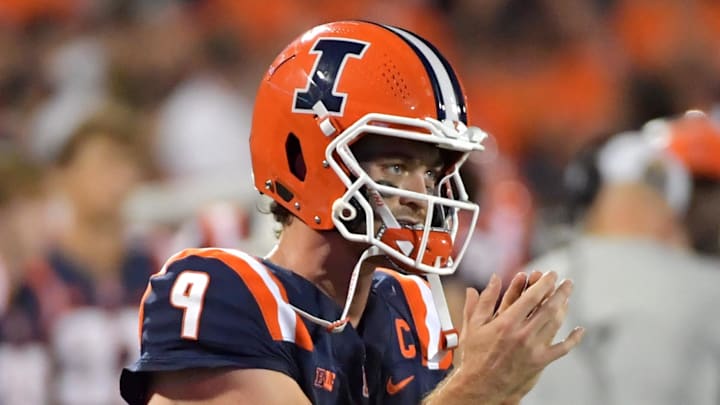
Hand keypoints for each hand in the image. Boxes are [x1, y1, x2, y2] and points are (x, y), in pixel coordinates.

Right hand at [426, 271, 583, 404]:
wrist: (480, 386)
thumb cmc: (475, 356)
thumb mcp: (474, 325)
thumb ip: (484, 300)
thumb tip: (493, 280)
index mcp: (507, 323)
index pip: (533, 297)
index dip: (545, 283)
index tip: (551, 275)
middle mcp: (523, 334)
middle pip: (549, 307)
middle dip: (560, 291)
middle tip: (566, 282)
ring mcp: (534, 349)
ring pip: (556, 323)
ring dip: (565, 308)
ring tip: (567, 298)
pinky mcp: (540, 362)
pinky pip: (562, 348)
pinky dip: (573, 339)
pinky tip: (579, 331)